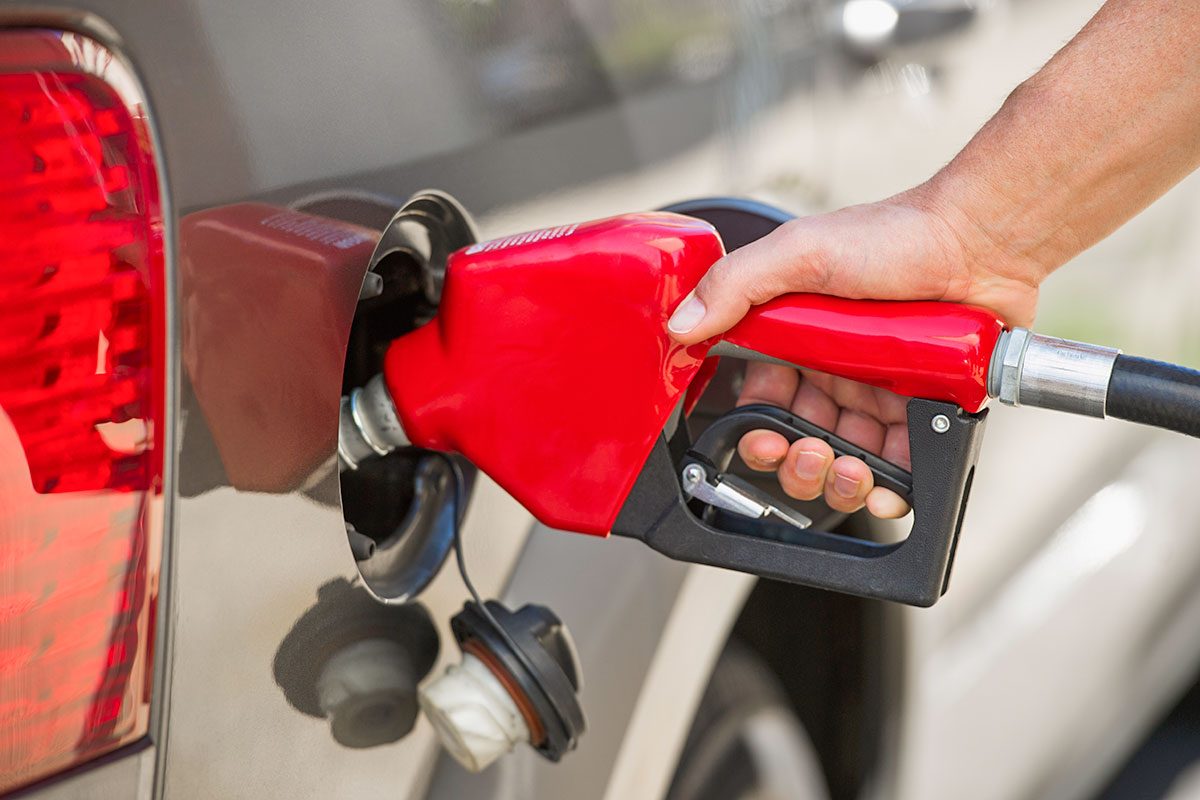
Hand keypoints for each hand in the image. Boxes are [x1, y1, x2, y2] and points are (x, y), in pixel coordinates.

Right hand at [667, 188, 1041, 516]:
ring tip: (849, 470)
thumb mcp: (800, 251)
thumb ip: (735, 285)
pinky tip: (885, 488)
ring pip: (848, 459)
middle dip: (797, 464)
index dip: (757, 429)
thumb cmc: (897, 235)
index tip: (760, 439)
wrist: (982, 240)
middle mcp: (837, 368)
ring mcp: (883, 390)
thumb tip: (681, 324)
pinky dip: (891, 488)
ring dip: (839, 481)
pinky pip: (903, 463)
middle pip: (802, 439)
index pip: (764, 399)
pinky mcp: (927, 407)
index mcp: (799, 336)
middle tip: (807, 455)